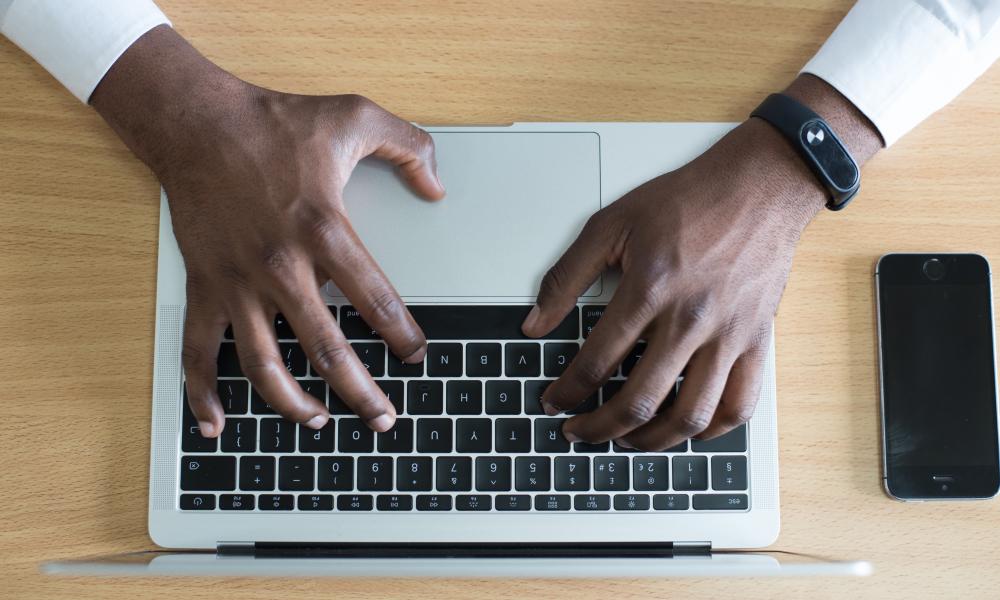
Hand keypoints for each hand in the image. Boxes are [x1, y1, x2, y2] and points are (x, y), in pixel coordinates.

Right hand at [91, 26, 443, 436]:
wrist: (196, 123)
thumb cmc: (274, 123)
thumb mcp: (354, 116)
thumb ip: (408, 146)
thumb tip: (438, 186)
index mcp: (324, 231)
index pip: (375, 300)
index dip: (402, 335)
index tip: (416, 356)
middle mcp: (281, 267)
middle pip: (326, 350)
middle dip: (361, 393)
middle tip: (384, 418)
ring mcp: (239, 283)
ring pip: (264, 364)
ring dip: (293, 404)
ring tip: (320, 422)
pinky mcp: (205, 287)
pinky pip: (199, 350)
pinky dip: (203, 392)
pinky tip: (217, 423)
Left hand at [522, 75, 880, 448]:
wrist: (760, 186)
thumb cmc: (688, 201)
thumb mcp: (611, 223)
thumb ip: (566, 276)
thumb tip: (534, 322)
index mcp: (649, 289)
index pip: (596, 362)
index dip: (567, 392)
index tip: (554, 402)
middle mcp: (690, 319)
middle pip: (638, 400)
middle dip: (598, 428)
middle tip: (579, 432)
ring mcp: (728, 335)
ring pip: (690, 415)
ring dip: (651, 441)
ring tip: (627, 440)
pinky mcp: (757, 341)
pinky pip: (739, 405)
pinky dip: (711, 430)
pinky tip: (687, 429)